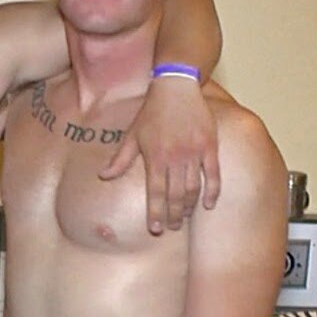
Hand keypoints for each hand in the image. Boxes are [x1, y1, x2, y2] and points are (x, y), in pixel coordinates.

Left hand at [100, 75, 220, 233]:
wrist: (176, 87)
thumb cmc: (152, 112)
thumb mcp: (132, 135)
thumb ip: (120, 159)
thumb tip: (103, 176)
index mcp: (155, 157)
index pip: (155, 192)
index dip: (155, 213)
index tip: (156, 228)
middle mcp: (176, 157)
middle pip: (176, 195)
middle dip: (174, 215)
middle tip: (172, 226)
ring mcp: (194, 152)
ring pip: (193, 188)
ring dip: (189, 206)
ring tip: (185, 217)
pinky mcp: (209, 146)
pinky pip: (213, 175)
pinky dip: (212, 192)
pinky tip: (208, 205)